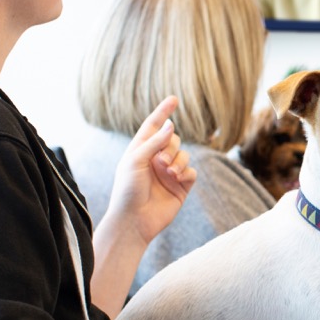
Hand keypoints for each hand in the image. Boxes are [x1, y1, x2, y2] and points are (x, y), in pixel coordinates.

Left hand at [104, 96, 196, 248]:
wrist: (134, 220)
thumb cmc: (128, 190)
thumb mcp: (136, 161)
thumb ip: (155, 142)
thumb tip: (172, 126)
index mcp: (141, 150)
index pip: (154, 126)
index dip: (163, 111)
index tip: (174, 99)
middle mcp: (156, 159)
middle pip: (174, 140)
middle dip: (170, 147)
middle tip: (160, 162)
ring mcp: (169, 173)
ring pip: (184, 155)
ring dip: (178, 161)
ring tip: (168, 174)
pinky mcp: (181, 187)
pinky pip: (191, 172)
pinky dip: (186, 173)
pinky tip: (177, 180)